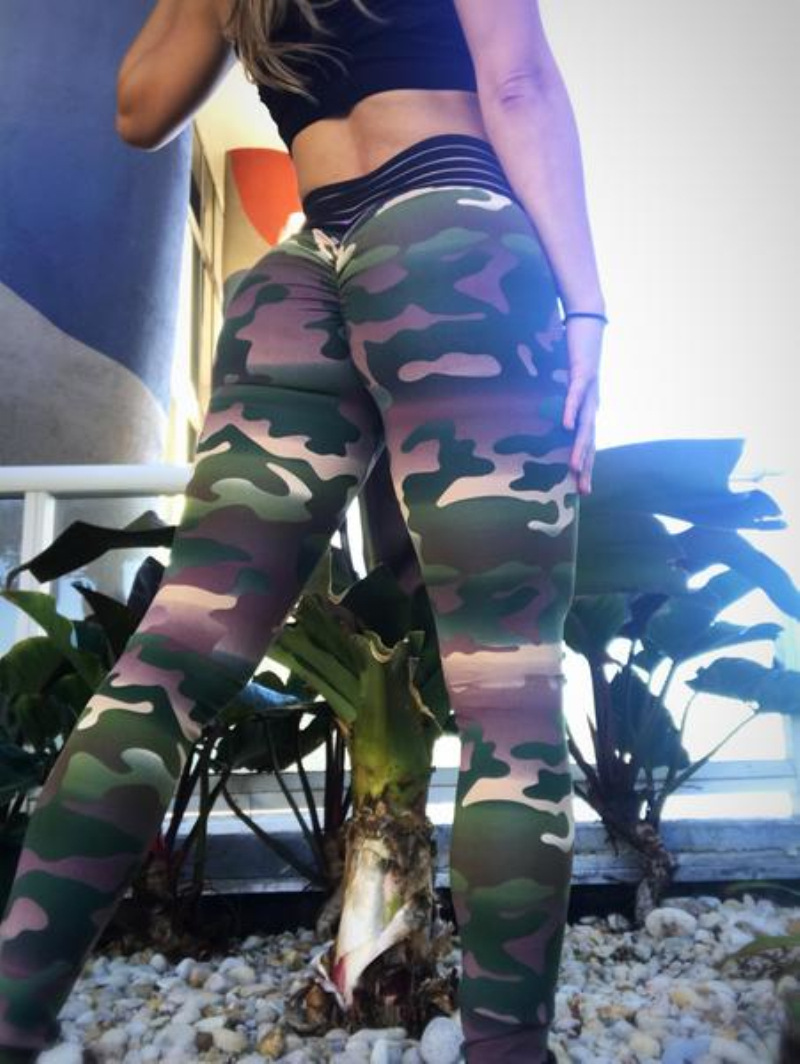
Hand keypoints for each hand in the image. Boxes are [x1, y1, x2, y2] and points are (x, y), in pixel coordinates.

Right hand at [562, 317, 603, 495]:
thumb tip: (554, 413)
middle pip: (590, 440)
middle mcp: (593, 402)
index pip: (588, 442)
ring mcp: (590, 388)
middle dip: (587, 467)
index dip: (586, 465)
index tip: (581, 488)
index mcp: (588, 406)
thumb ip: (564, 397)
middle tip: (583, 491)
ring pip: (585, 424)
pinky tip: (565, 428)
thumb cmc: (576, 348)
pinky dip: (571, 412)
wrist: (588, 319)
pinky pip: (576, 396)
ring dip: (580, 447)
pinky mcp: (583, 371)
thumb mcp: (568, 379)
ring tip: (575, 468)